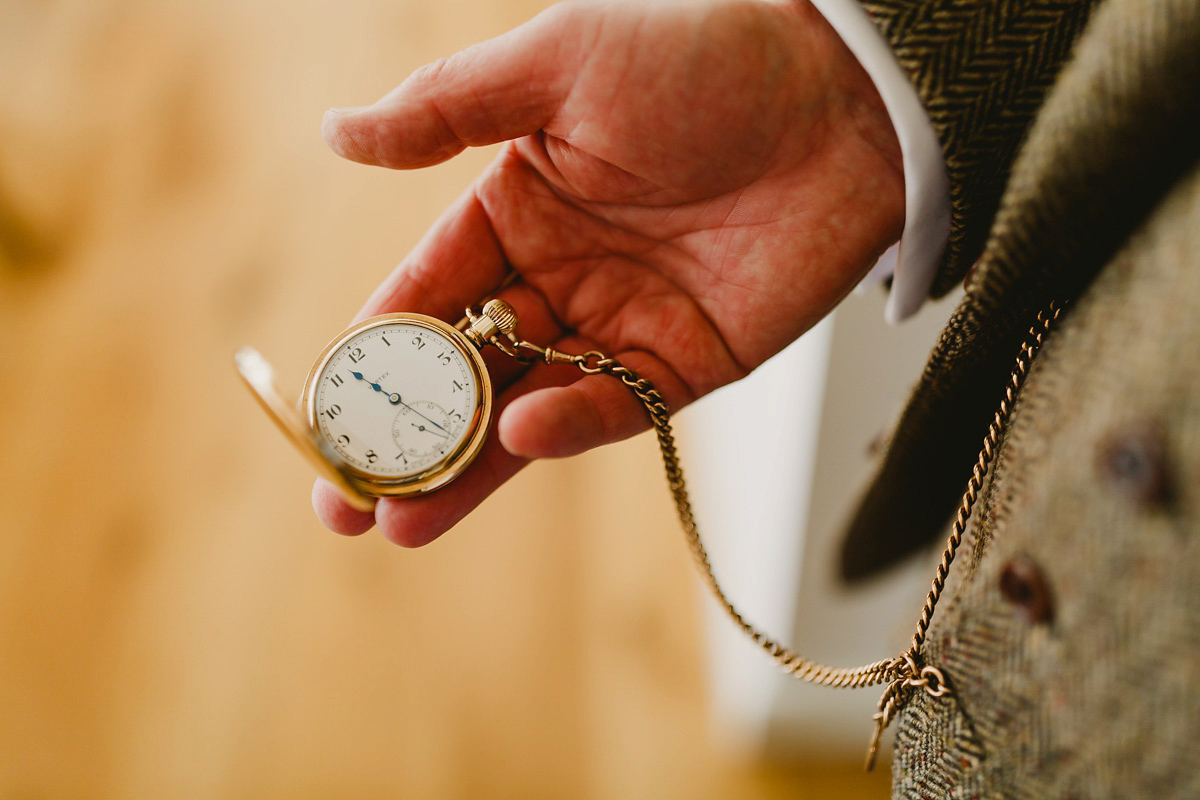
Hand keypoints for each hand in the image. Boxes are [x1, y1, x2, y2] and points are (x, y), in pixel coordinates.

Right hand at [314, 0, 903, 544]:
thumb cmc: (703, 52)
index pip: (425, 295)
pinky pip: (617, 406)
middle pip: (466, 373)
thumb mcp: (558, 63)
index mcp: (516, 208)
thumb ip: (446, 109)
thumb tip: (334, 133)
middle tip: (345, 504)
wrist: (844, 90)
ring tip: (401, 526)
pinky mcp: (690, 362)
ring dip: (469, 468)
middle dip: (407, 443)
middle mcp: (560, 274)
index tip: (325, 415)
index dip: (374, 357)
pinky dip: (568, 426)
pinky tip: (517, 438)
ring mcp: (622, 323)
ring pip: (528, 407)